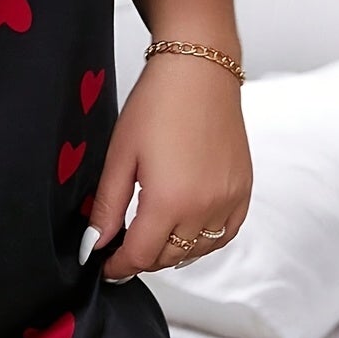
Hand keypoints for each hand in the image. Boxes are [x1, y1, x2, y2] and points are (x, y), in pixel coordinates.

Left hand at [79, 51, 251, 280]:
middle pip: (169, 257)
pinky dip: (204, 241)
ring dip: (172, 252)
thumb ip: (107, 207)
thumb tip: (94, 245)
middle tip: (121, 249)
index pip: (140, 255)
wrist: (198, 71)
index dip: (118, 266)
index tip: (105, 267)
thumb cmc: (157, 104)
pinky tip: (186, 232)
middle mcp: (205, 207)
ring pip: (198, 250)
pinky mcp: (243, 190)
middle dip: (142, 259)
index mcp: (169, 201)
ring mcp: (229, 200)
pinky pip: (226, 234)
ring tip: (150, 239)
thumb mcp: (120, 157)